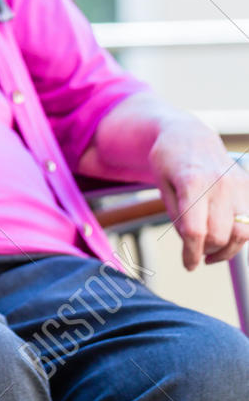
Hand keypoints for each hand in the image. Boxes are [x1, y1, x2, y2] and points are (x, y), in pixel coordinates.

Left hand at [148, 124, 248, 269]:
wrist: (190, 135)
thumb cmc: (168, 160)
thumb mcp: (161, 184)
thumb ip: (176, 214)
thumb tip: (192, 242)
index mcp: (192, 182)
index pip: (195, 230)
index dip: (191, 253)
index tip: (188, 265)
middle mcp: (219, 184)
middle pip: (219, 235)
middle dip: (206, 251)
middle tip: (196, 255)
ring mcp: (238, 186)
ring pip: (242, 233)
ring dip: (227, 250)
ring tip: (211, 253)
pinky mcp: (248, 188)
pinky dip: (240, 237)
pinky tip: (225, 239)